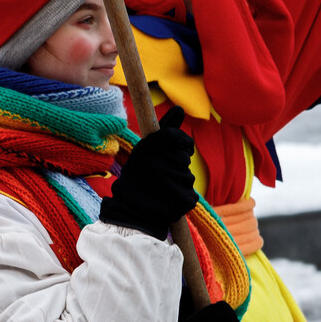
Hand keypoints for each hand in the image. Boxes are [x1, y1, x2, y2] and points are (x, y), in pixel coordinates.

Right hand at [99, 107, 198, 237]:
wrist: (130, 214)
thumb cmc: (137, 179)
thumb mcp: (145, 151)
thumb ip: (165, 130)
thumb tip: (180, 108)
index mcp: (149, 148)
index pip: (177, 138)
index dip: (181, 144)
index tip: (178, 150)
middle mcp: (161, 163)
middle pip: (184, 158)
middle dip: (176, 165)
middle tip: (159, 176)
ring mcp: (173, 182)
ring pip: (187, 177)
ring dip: (178, 183)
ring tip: (160, 190)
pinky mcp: (184, 199)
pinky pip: (191, 195)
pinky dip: (182, 198)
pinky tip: (167, 202)